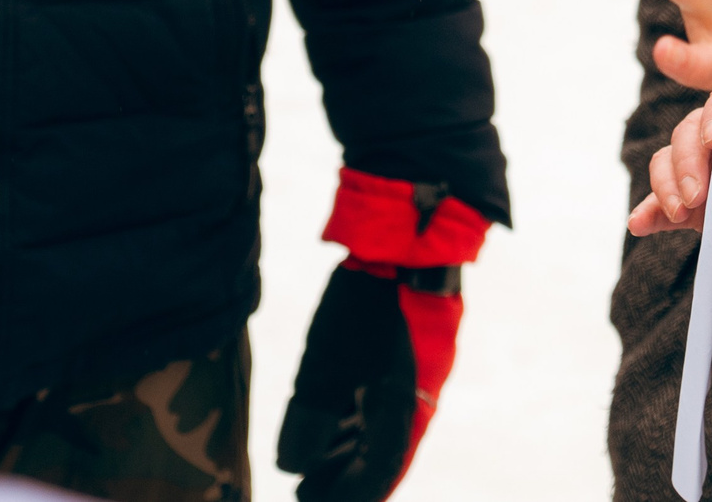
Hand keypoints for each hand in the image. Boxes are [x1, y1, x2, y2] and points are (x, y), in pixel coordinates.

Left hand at [276, 263, 459, 500]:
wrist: (404, 235)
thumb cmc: (364, 303)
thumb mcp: (325, 364)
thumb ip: (310, 419)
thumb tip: (293, 466)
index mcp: (405, 407)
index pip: (378, 471)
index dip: (344, 493)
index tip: (307, 499)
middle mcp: (419, 394)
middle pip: (382, 453)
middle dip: (343, 474)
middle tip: (304, 486)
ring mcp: (418, 368)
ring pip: (384, 425)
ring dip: (348, 446)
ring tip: (311, 456)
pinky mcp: (411, 346)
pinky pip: (387, 396)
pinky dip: (358, 415)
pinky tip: (332, 411)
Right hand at [630, 92, 711, 265]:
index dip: (711, 122)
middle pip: (686, 137)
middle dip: (685, 164)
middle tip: (696, 196)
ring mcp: (705, 174)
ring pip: (668, 165)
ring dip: (665, 187)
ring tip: (678, 213)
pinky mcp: (696, 208)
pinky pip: (664, 207)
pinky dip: (649, 213)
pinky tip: (639, 223)